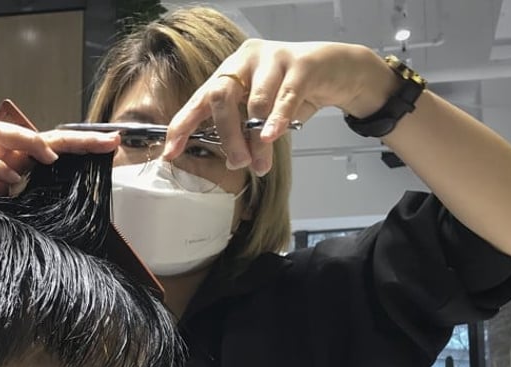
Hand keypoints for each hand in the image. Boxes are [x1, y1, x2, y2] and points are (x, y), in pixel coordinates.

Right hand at [0, 122, 120, 195]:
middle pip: (32, 128)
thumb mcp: (53, 207)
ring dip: (26, 140)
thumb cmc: (23, 224)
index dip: (86, 141)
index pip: (59, 142)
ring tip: (48, 160)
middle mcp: (11, 157)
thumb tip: (106, 179)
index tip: (112, 142)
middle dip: (60, 136)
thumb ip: (73, 190)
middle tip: (88, 153)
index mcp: (30, 161)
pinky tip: (12, 180)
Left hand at [164, 40, 386, 175]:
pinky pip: (285, 97)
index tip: (170, 152)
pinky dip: (276, 120)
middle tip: (237, 163)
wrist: (340, 69)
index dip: (183, 125)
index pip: (200, 98)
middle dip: (225, 135)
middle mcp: (247, 59)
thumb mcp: (264, 109)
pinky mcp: (302, 64)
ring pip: (255, 103)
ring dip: (256, 140)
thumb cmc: (297, 90)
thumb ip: (246, 128)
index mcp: (231, 70)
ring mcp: (274, 58)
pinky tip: (271, 137)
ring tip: (261, 164)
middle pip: (221, 96)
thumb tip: (232, 160)